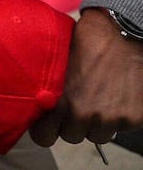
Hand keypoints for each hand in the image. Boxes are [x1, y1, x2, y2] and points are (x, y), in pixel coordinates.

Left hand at [29, 8, 142, 145]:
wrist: (120, 32)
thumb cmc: (84, 41)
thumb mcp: (55, 63)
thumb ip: (47, 89)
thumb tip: (36, 104)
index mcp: (59, 102)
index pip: (43, 137)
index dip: (45, 130)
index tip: (48, 122)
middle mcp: (84, 114)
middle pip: (72, 136)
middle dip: (73, 123)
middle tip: (77, 104)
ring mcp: (111, 118)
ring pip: (98, 135)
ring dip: (97, 122)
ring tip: (98, 97)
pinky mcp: (134, 117)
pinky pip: (122, 127)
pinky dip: (120, 115)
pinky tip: (117, 94)